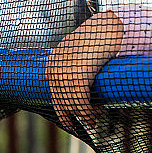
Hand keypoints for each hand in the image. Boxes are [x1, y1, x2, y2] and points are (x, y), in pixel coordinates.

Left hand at [46, 11, 123, 130]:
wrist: (105, 28)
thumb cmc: (92, 34)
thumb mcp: (69, 43)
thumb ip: (57, 58)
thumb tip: (47, 77)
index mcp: (54, 64)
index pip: (55, 94)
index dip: (62, 110)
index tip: (68, 121)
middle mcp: (57, 72)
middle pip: (61, 103)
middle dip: (71, 117)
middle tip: (82, 124)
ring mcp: (66, 76)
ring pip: (73, 105)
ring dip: (86, 115)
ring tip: (95, 118)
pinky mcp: (79, 78)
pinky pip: (81, 103)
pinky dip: (89, 111)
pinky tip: (98, 111)